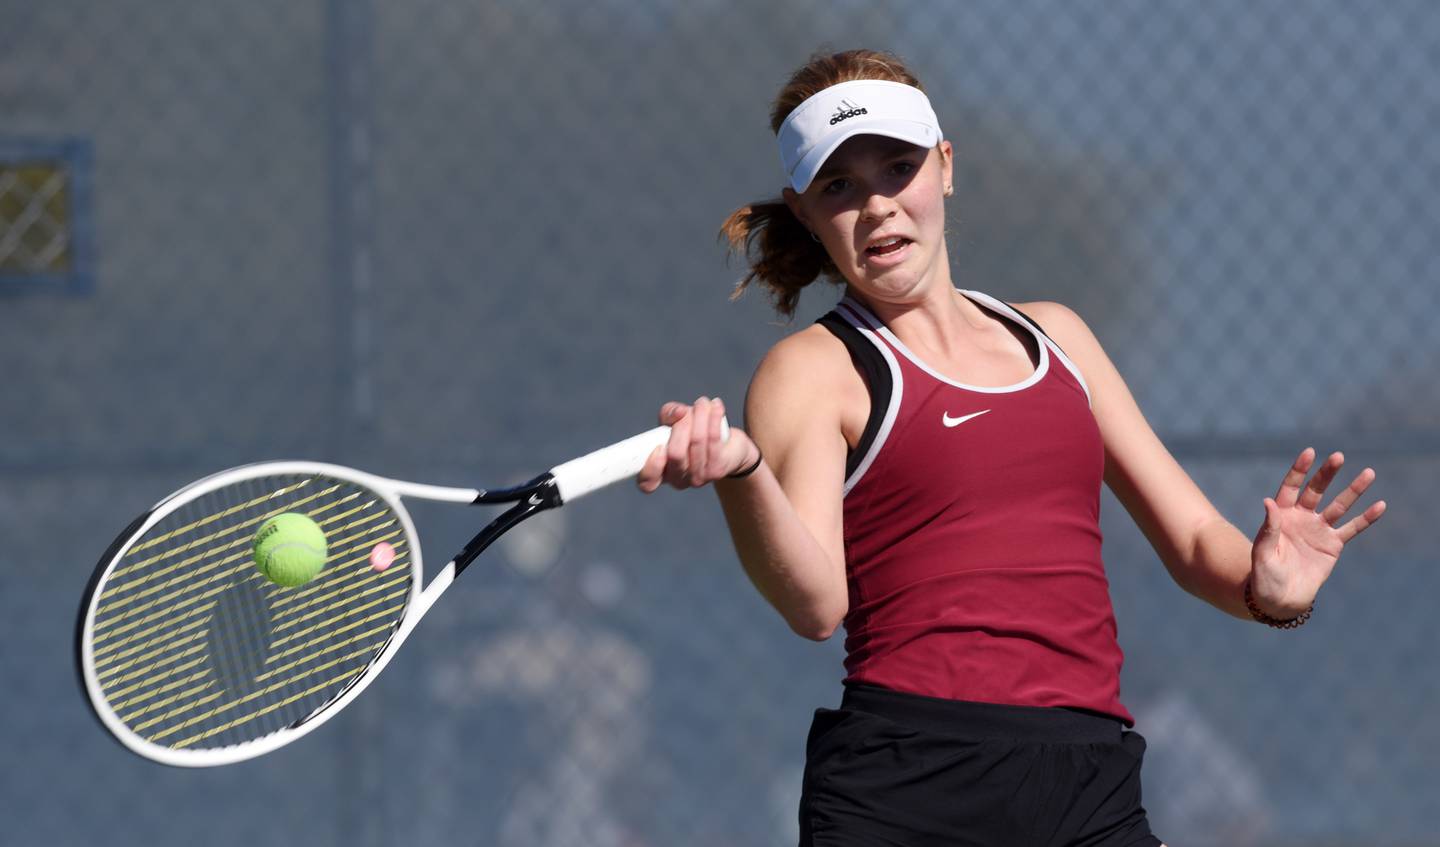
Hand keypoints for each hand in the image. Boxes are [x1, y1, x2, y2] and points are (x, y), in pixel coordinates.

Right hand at [636, 397, 759, 492]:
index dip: (652, 466)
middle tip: (686, 412)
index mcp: (661, 473)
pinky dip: (714, 418)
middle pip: (676, 454)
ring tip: (703, 403)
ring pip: (697, 441)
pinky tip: (716, 406)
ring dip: (700, 415)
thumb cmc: (693, 434)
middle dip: (681, 425)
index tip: (659, 446)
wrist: (728, 447)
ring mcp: (699, 478)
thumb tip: (678, 412)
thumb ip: (668, 414)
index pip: (648, 483)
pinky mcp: (717, 470)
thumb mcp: (674, 422)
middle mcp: (678, 480)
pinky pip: (714, 439)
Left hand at [1249, 448, 1386, 616]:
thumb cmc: (1264, 574)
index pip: (1290, 488)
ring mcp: (1319, 529)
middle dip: (1327, 474)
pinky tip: (1380, 505)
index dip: (1299, 470)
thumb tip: (1268, 501)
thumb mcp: (1262, 552)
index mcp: (1281, 516)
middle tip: (1339, 456)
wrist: (1280, 597)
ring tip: (1369, 473)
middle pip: (1316, 491)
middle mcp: (1301, 517)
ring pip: (1339, 506)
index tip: (1310, 452)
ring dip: (1353, 490)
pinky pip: (1352, 528)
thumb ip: (1268, 528)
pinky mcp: (1333, 544)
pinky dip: (1366, 518)